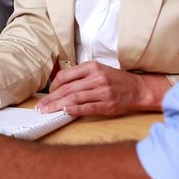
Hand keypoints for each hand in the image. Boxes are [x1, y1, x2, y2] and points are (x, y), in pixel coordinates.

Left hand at [37, 61, 168, 115]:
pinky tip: (65, 112)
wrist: (139, 89)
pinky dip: (74, 110)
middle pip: (67, 88)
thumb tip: (60, 84)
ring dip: (57, 105)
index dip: (53, 85)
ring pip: (74, 98)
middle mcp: (96, 78)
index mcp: (92, 67)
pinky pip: (88, 107)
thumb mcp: (99, 70)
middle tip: (40, 106)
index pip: (65, 75)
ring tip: (47, 111)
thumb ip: (81, 75)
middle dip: (50, 98)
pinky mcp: (107, 104)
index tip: (48, 93)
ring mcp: (102, 91)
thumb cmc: (117, 80)